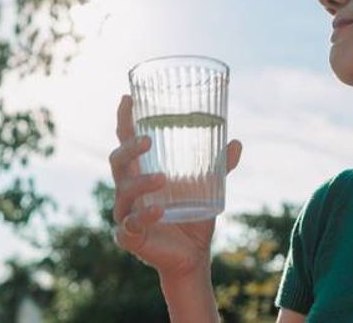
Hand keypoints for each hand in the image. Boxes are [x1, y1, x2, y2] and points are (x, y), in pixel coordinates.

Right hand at [109, 94, 242, 279]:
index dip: (124, 121)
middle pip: (117, 162)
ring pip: (122, 192)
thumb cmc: (192, 216)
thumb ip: (219, 167)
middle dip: (128, 148)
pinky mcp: (130, 236)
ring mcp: (126, 213)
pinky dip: (144, 216)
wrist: (193, 255)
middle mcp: (128, 191)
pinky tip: (159, 211)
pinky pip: (131, 224)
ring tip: (162, 178)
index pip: (126, 143)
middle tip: (147, 139)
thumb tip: (236, 142)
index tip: (127, 98)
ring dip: (140, 183)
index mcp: (141, 173)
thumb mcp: (208, 188)